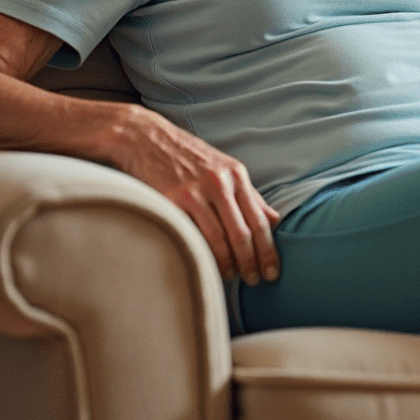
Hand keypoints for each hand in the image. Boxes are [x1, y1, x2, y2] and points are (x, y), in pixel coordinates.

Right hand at [111, 108, 281, 284]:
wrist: (145, 138)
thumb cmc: (188, 157)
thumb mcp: (224, 168)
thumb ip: (249, 195)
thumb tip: (274, 220)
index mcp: (236, 175)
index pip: (259, 220)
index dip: (268, 249)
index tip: (273, 271)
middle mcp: (219, 182)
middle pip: (242, 232)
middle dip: (251, 262)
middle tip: (255, 281)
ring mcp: (195, 191)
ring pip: (218, 237)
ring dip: (227, 263)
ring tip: (232, 276)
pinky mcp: (171, 199)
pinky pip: (191, 234)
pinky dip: (201, 253)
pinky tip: (206, 265)